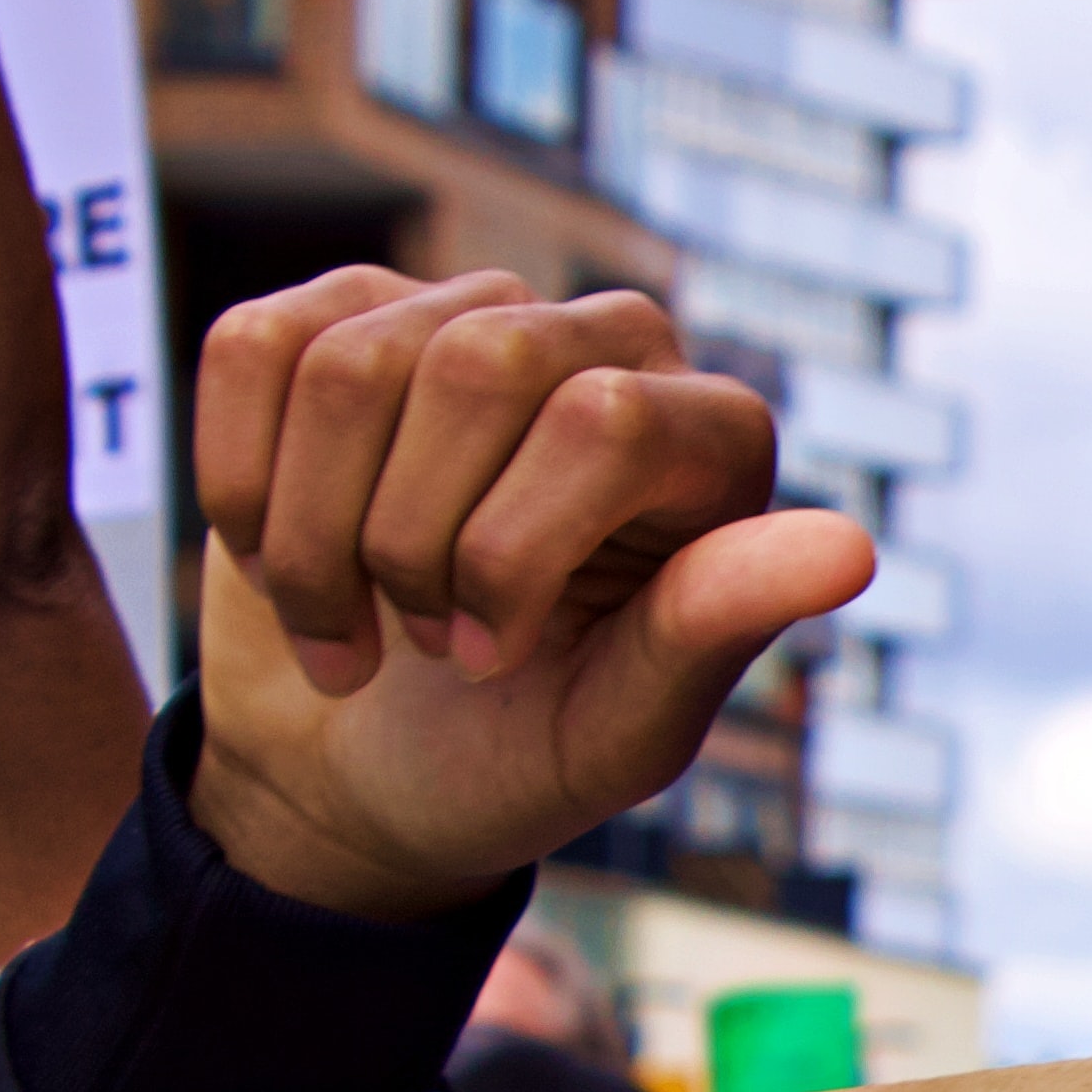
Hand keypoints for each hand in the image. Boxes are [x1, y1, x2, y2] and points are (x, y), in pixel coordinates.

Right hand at [186, 270, 873, 919]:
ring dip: (315, 538)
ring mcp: (467, 316)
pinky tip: (281, 557)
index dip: (510, 550)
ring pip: (352, 366)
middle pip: (477, 364)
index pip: (605, 419)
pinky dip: (243, 489)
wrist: (357, 775)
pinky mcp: (337, 321)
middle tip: (420, 649)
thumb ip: (714, 632)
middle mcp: (607, 346)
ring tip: (349, 629)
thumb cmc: (512, 760)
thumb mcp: (619, 732)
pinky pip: (254, 352)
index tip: (485, 659)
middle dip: (412, 543)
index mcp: (709, 440)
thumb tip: (849, 547)